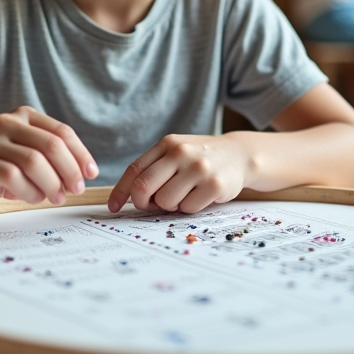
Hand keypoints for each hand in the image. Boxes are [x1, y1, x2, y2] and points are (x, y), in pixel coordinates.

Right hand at [0, 106, 98, 206]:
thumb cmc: (8, 165)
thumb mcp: (34, 154)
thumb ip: (57, 158)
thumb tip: (85, 173)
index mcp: (25, 115)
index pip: (62, 132)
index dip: (80, 154)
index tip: (91, 174)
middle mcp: (7, 122)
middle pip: (50, 145)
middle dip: (69, 171)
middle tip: (76, 190)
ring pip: (33, 162)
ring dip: (51, 184)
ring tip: (55, 197)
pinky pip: (12, 177)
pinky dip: (29, 192)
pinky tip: (32, 197)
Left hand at [107, 133, 252, 214]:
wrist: (239, 154)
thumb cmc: (201, 158)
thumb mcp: (176, 153)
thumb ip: (154, 169)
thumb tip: (128, 197)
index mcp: (167, 144)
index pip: (134, 170)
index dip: (121, 192)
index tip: (114, 207)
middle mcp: (181, 153)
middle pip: (144, 188)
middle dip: (143, 203)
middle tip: (152, 205)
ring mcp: (198, 168)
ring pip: (166, 202)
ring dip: (171, 205)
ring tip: (185, 194)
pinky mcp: (214, 185)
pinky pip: (188, 208)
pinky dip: (190, 208)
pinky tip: (201, 195)